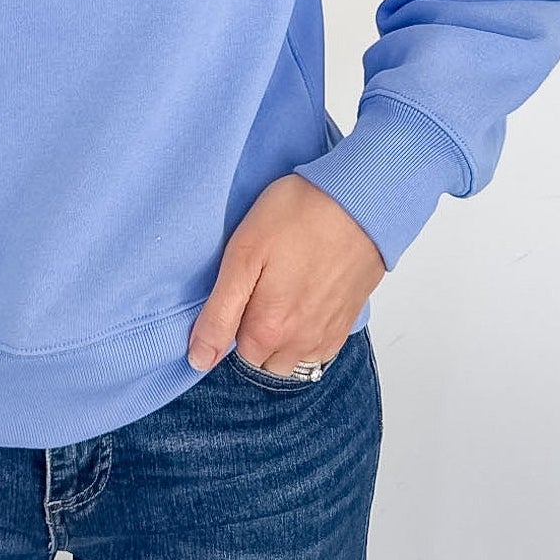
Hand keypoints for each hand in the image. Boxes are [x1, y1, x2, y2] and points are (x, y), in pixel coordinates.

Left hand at [187, 172, 385, 373]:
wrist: (360, 200)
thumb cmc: (299, 215)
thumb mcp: (243, 256)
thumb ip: (219, 314)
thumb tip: (198, 358)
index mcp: (268, 329)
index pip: (232, 350)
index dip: (231, 318)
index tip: (240, 286)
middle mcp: (300, 343)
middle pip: (262, 357)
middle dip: (254, 331)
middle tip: (260, 284)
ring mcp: (326, 336)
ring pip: (290, 358)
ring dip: (281, 336)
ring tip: (283, 290)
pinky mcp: (345, 324)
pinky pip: (317, 349)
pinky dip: (306, 333)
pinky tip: (305, 295)